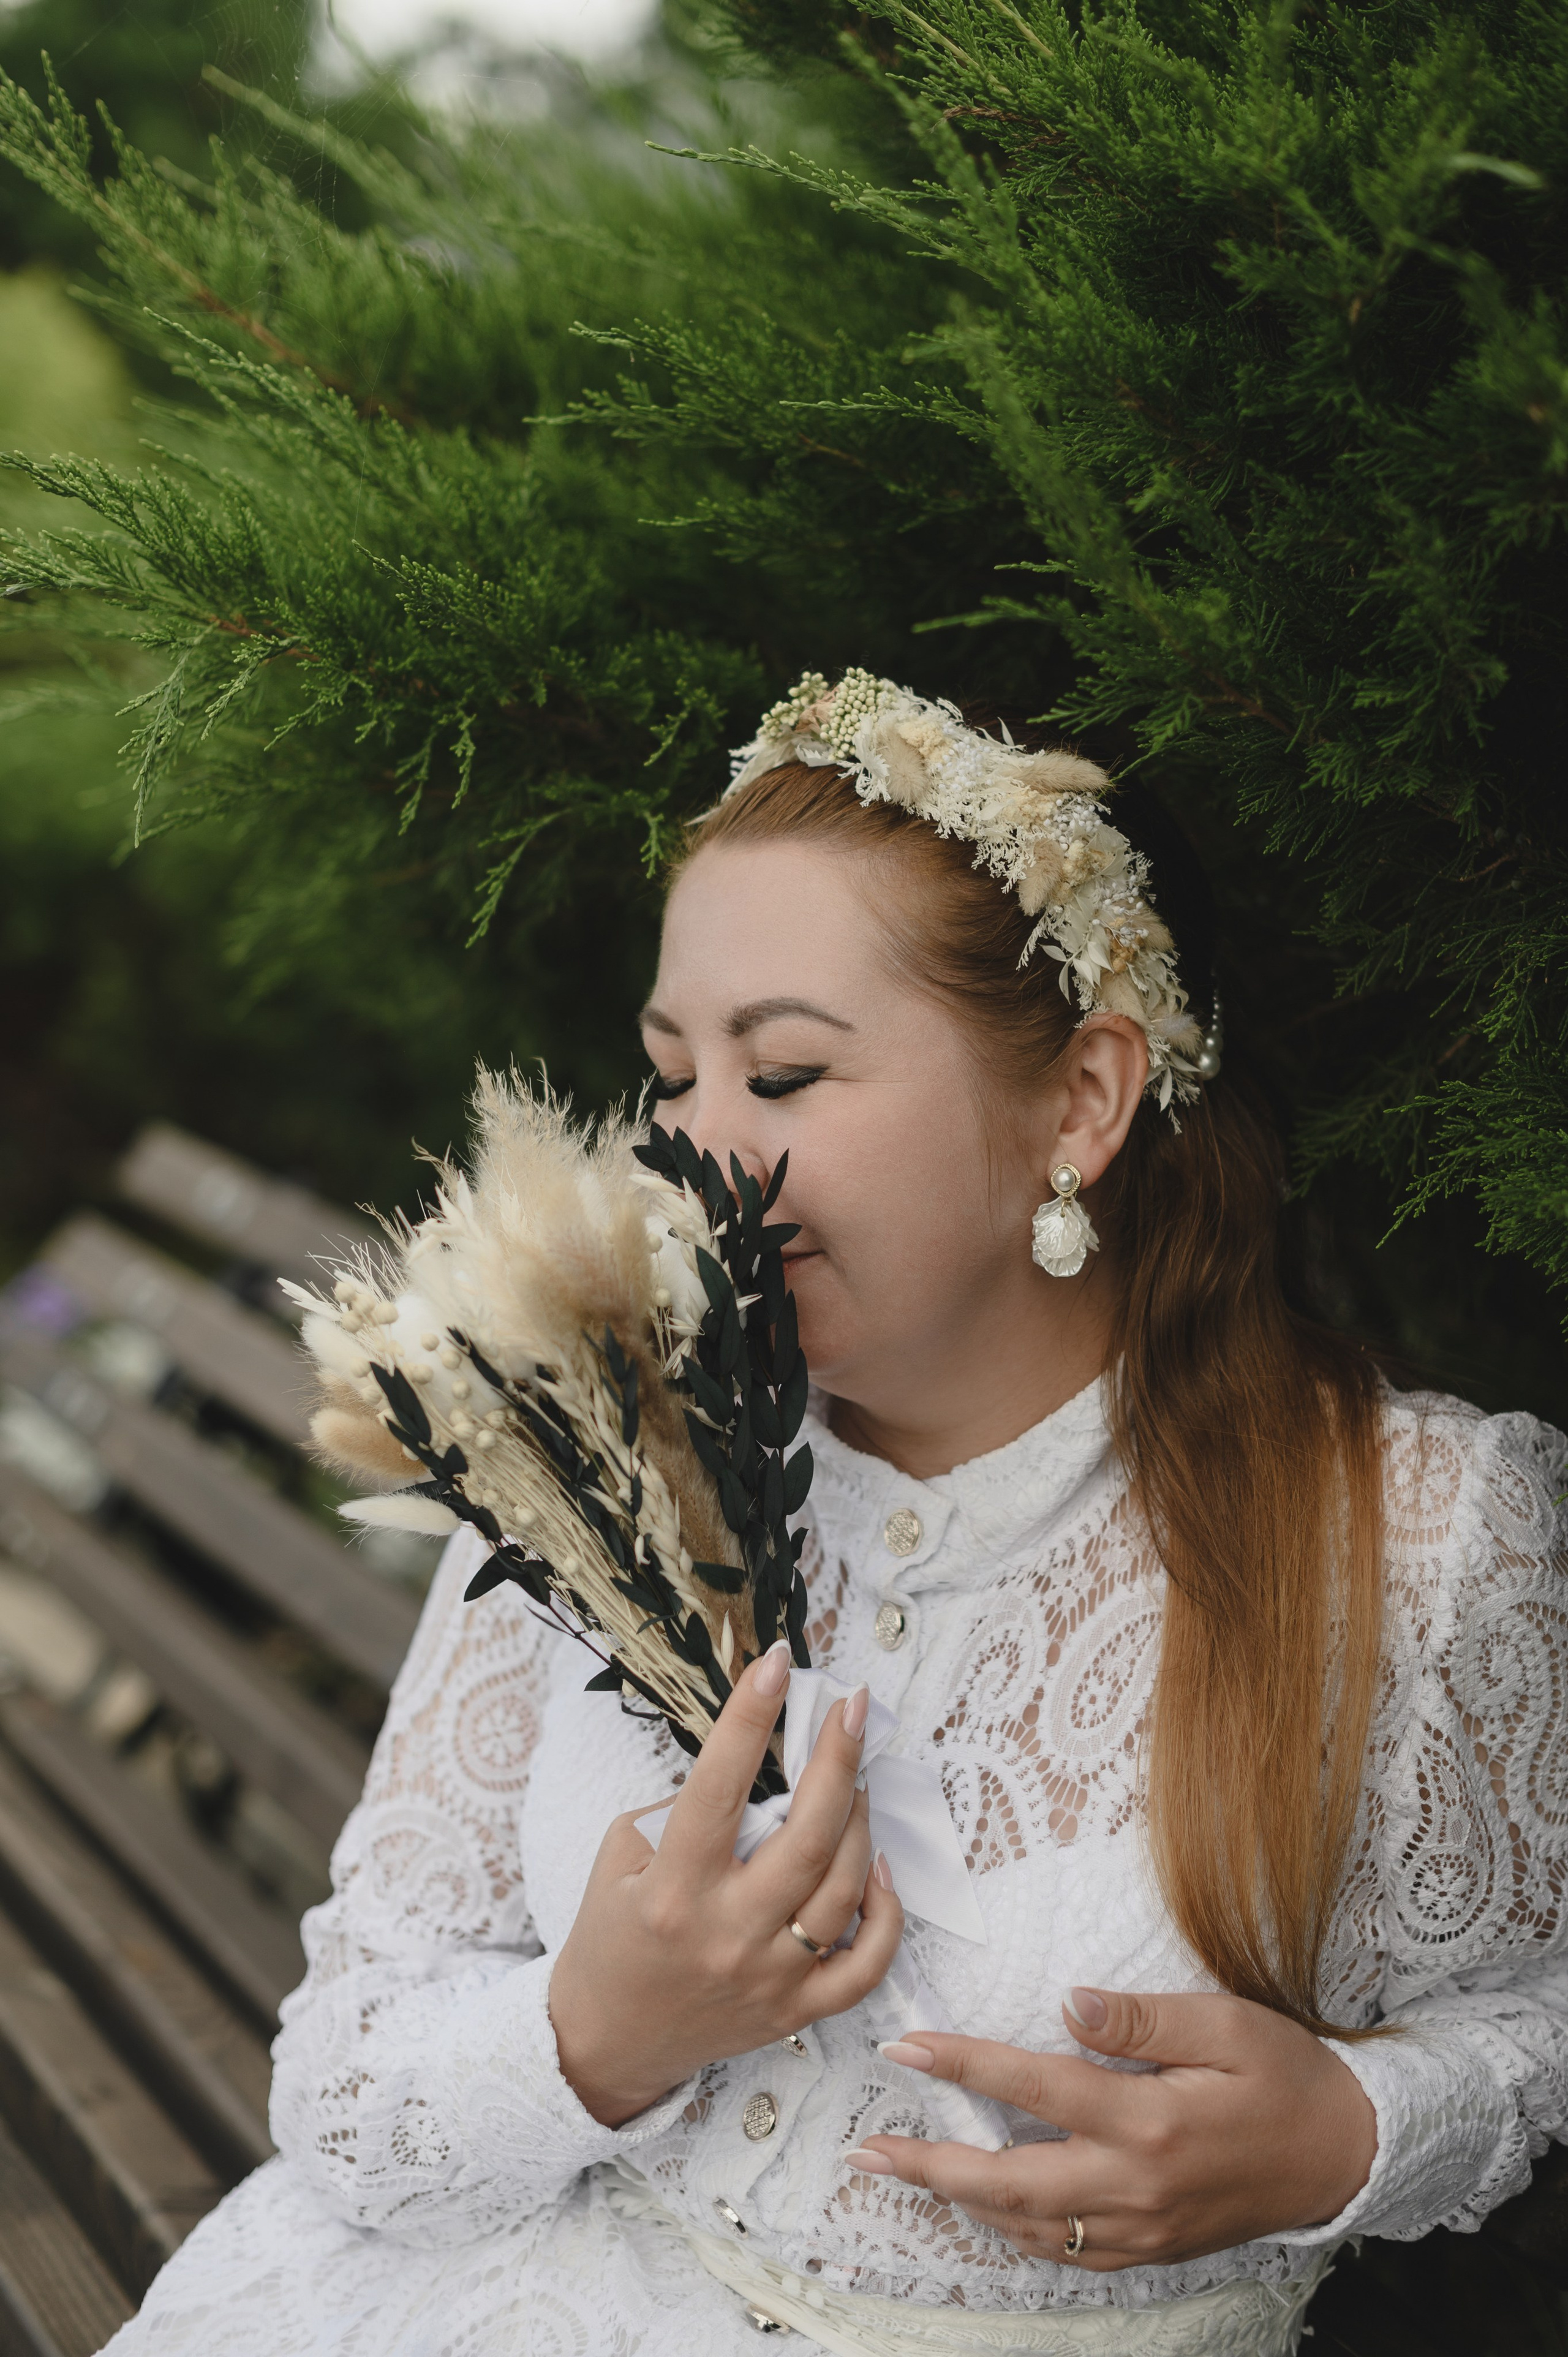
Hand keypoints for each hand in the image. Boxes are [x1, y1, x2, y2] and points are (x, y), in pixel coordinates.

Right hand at [551, 1639, 904, 2125]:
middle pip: (807, 1837)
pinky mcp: (795, 2012)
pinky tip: (881, 1868)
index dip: (750, 1719)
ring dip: (863, 1822)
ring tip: (859, 1778)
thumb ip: (682, 1808)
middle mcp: (726, 1933)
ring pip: (844, 1890)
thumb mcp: (621, 1855)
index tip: (776, 1665)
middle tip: (854, 1708)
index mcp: (672, 1888)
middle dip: (839, 1760)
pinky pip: (866, 1966)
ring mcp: (768, 1978)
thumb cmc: (613, 1934)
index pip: (720, 1788)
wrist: (607, 2039)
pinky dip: (887, 1914)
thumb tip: (757, 1761)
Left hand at [846, 1985, 1377, 2270]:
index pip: (1034, 2087)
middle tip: (867, 2152)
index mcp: (1149, 2122)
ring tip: (906, 2173)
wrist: (1345, 2154)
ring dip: (961, 2202)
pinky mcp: (1151, 2249)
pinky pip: (1066, 2250)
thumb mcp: (1226, 2023)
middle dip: (929, 2166)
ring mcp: (1141, 2228)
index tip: (905, 2047)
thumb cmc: (1288, 2076)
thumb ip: (1142, 2018)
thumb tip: (1068, 2001)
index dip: (965, 2062)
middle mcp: (1135, 2186)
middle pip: (1008, 2183)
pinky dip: (1017, 2230)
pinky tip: (988, 2207)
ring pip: (1029, 2227)